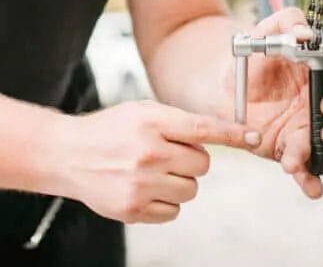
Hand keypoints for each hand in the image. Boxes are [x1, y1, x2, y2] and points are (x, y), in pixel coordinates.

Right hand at [60, 100, 260, 223]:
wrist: (69, 155)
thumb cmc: (109, 131)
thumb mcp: (142, 112)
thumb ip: (177, 122)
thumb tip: (216, 135)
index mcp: (152, 122)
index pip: (203, 129)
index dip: (233, 134)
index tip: (254, 138)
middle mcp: (148, 152)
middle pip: (202, 164)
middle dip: (191, 160)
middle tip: (167, 155)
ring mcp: (141, 183)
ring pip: (191, 190)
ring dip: (180, 182)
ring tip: (154, 172)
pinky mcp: (134, 209)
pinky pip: (173, 211)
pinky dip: (165, 202)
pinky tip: (145, 188)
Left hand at [226, 7, 322, 199]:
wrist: (224, 82)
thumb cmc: (252, 53)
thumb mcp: (267, 30)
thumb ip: (288, 22)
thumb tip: (306, 33)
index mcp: (320, 77)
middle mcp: (319, 105)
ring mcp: (306, 129)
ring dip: (319, 157)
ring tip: (296, 161)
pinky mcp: (290, 149)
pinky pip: (305, 166)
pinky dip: (309, 179)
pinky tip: (311, 188)